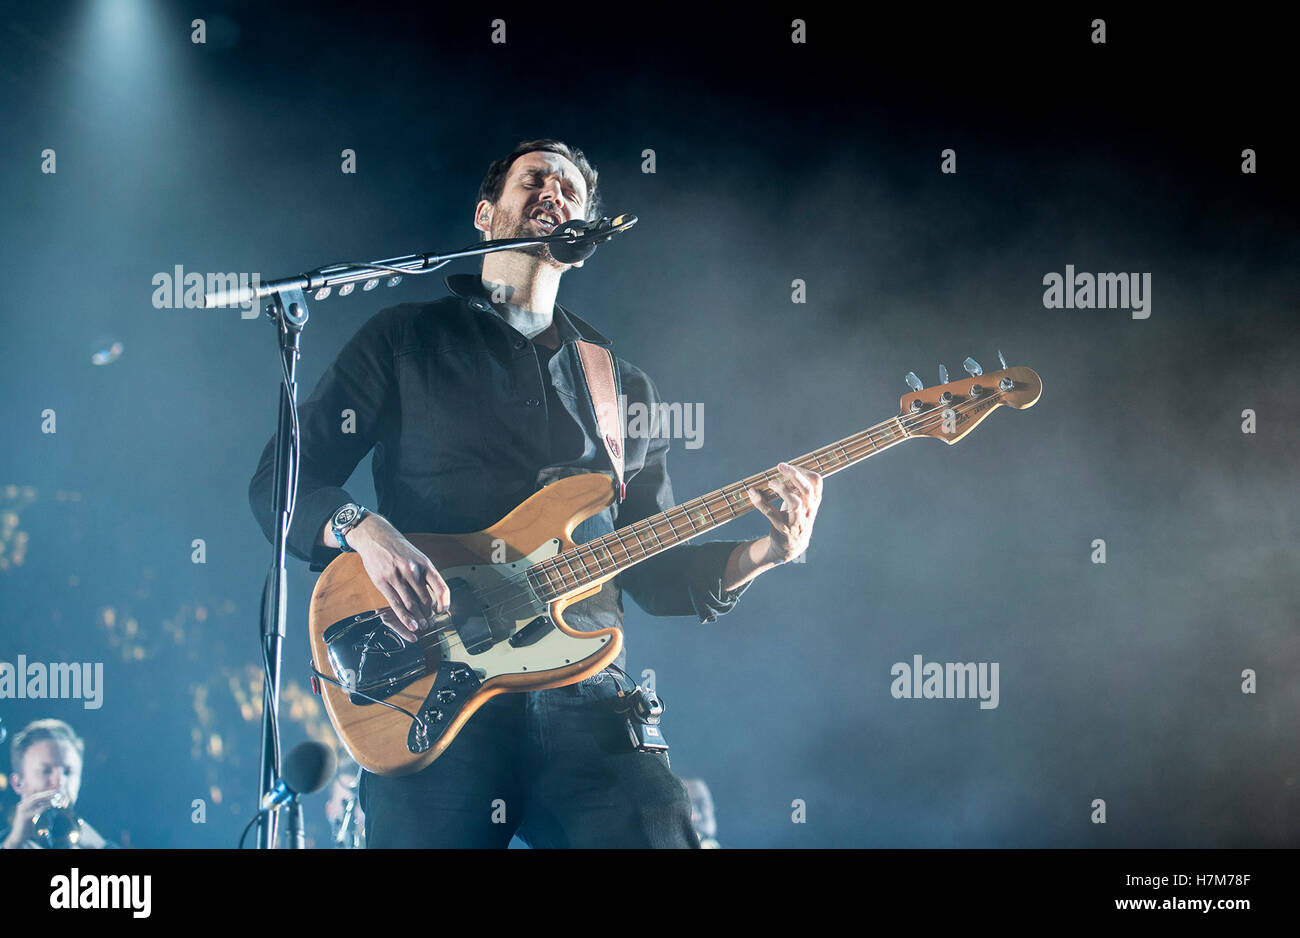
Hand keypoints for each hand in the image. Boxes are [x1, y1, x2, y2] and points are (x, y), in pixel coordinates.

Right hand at [4, 789, 65, 847]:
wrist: (18, 837)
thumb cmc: (26, 826)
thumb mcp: (32, 815)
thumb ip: (37, 808)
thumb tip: (48, 802)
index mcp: (23, 804)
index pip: (34, 795)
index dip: (44, 792)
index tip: (54, 790)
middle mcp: (22, 806)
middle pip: (35, 796)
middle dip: (46, 793)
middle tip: (56, 791)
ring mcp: (22, 811)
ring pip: (35, 800)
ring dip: (46, 797)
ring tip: (55, 796)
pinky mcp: (25, 817)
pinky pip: (36, 810)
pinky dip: (44, 806)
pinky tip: (51, 805)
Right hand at [347, 515, 449, 640]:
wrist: (376, 537)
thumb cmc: (399, 550)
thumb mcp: (418, 558)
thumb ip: (426, 576)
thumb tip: (435, 597)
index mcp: (425, 564)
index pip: (441, 587)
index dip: (444, 602)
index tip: (442, 610)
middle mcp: (412, 570)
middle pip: (425, 600)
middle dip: (428, 614)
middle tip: (429, 622)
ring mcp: (397, 576)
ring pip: (411, 604)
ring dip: (418, 618)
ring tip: (421, 626)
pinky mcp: (383, 582)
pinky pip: (396, 604)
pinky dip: (405, 617)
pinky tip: (411, 625)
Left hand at [747, 462, 822, 563]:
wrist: (791, 547)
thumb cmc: (795, 518)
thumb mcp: (802, 503)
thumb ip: (798, 488)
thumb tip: (785, 467)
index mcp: (813, 502)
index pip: (816, 482)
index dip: (803, 470)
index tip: (789, 466)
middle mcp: (808, 511)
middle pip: (807, 490)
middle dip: (794, 475)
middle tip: (780, 466)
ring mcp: (797, 521)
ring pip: (795, 503)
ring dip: (782, 490)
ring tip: (770, 482)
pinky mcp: (783, 529)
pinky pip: (771, 515)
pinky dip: (761, 503)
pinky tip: (752, 493)